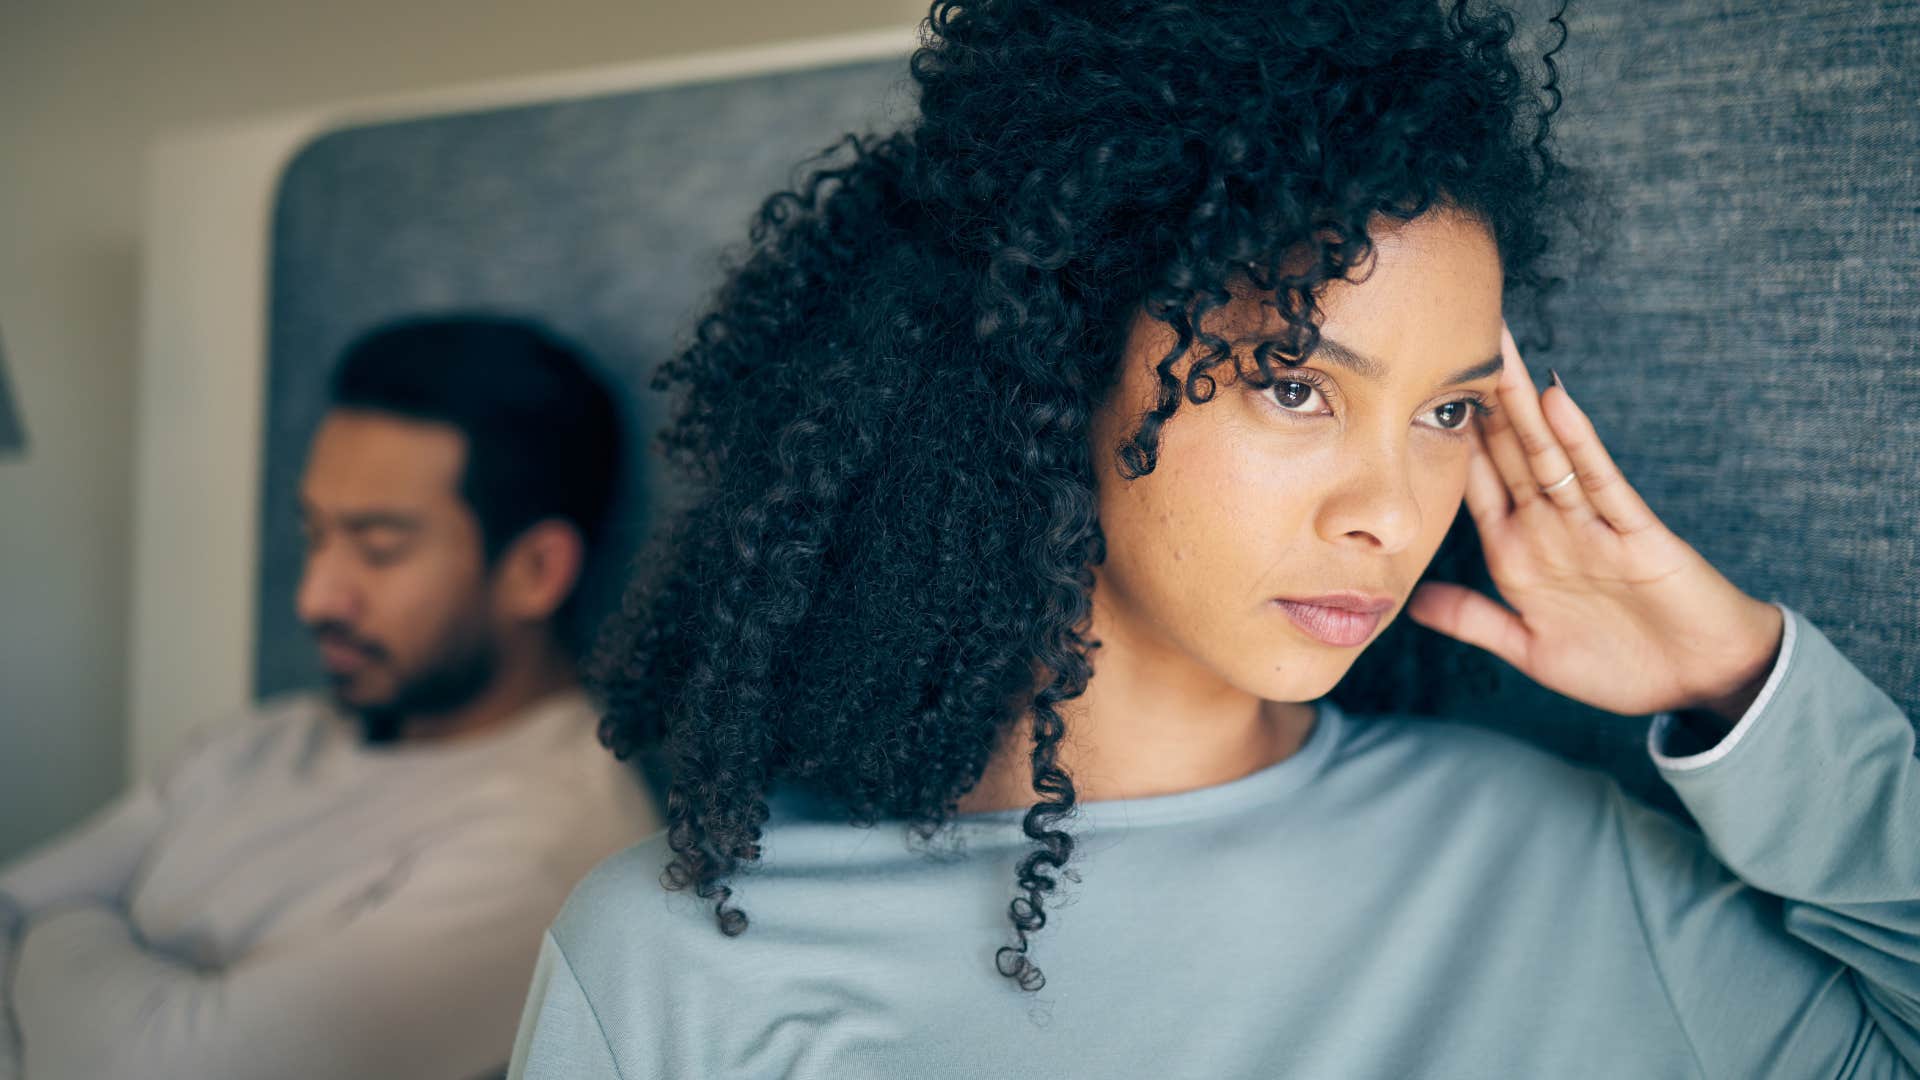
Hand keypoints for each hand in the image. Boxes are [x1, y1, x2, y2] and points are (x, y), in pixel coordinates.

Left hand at [1407, 324, 1783, 718]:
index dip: (1447, 437)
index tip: (1415, 388)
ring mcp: (1592, 525)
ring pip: (1547, 452)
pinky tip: (1557, 401)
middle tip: (1451, 335)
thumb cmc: (1621, 665)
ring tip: (1496, 347)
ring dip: (1521, 401)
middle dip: (1482, 397)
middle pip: (1508, 450)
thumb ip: (1475, 619)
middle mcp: (1550, 527)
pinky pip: (1601, 481)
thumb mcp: (1531, 648)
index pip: (1475, 482)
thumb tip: (1413, 600)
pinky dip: (1579, 442)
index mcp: (1518, 551)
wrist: (1701, 682)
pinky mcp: (1635, 533)